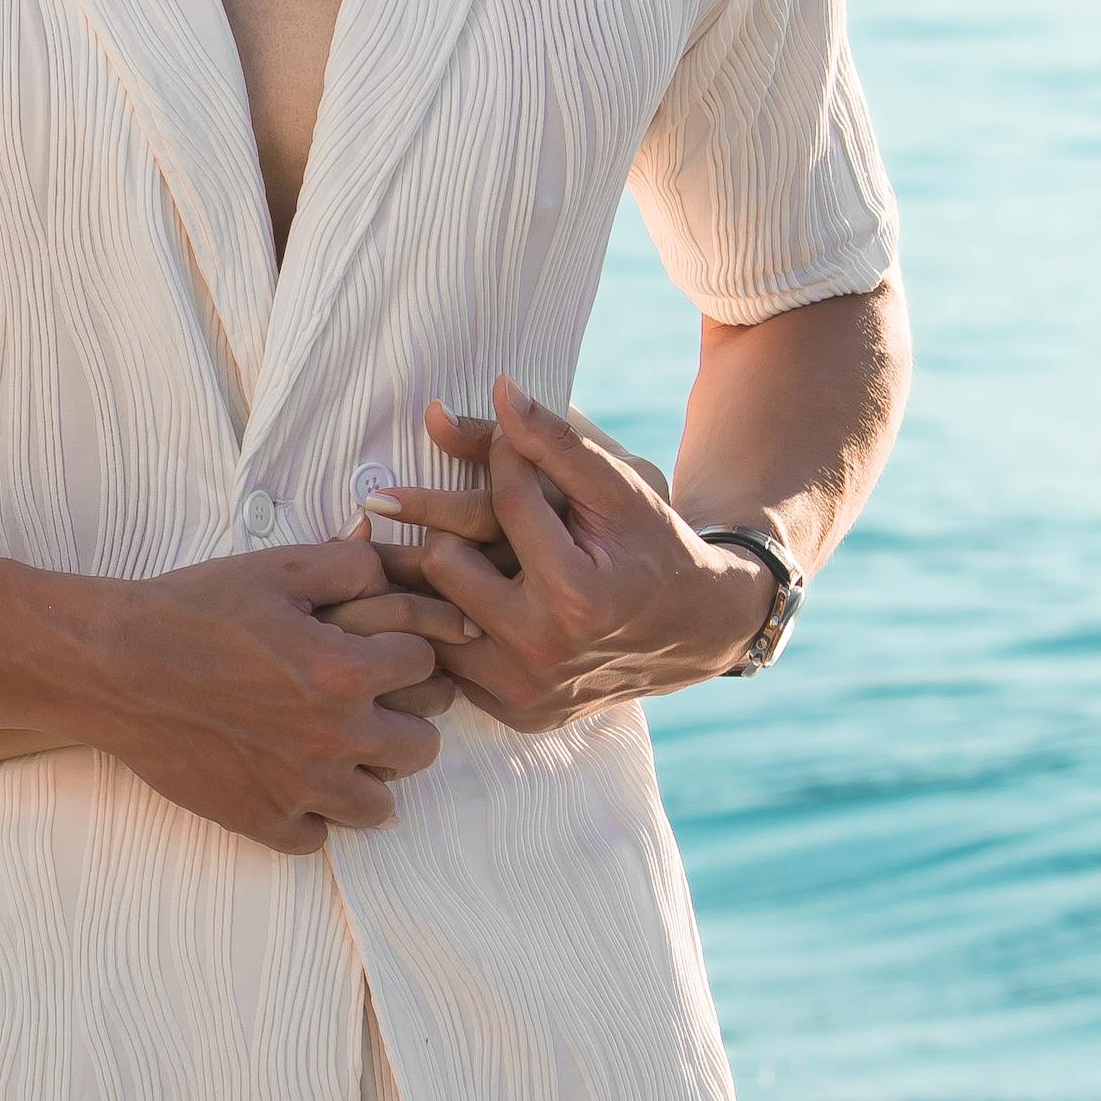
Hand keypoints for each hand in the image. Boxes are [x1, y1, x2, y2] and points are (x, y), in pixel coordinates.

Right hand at [72, 536, 450, 853]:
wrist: (113, 666)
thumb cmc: (192, 611)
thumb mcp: (275, 570)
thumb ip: (350, 565)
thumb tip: (395, 572)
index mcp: (345, 673)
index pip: (427, 668)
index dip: (405, 652)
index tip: (377, 651)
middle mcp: (334, 739)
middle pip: (422, 746)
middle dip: (403, 720)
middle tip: (366, 704)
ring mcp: (298, 788)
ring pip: (379, 806)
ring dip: (366, 776)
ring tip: (335, 751)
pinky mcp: (260, 819)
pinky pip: (317, 838)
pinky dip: (310, 815)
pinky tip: (289, 781)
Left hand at [363, 383, 772, 732]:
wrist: (696, 629)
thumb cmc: (652, 544)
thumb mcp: (619, 486)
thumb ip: (557, 439)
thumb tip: (497, 387)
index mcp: (576, 595)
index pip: (502, 505)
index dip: (498, 458)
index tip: (498, 438)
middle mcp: (544, 652)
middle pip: (442, 563)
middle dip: (446, 523)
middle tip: (413, 503)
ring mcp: (526, 692)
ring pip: (430, 616)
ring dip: (425, 578)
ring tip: (404, 544)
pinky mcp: (513, 714)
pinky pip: (447, 661)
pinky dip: (443, 627)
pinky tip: (442, 598)